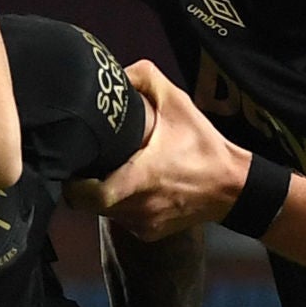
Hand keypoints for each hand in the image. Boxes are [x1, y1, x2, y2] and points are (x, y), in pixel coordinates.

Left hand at [87, 62, 253, 241]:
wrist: (233, 187)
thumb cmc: (204, 147)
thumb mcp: (178, 102)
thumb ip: (145, 77)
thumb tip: (118, 72)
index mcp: (137, 180)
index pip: (83, 196)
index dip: (72, 183)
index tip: (76, 164)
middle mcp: (136, 208)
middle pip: (90, 203)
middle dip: (87, 183)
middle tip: (96, 161)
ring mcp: (142, 225)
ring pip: (106, 212)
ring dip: (105, 194)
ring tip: (119, 170)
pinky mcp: (149, 233)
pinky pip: (124, 220)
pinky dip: (124, 205)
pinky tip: (138, 187)